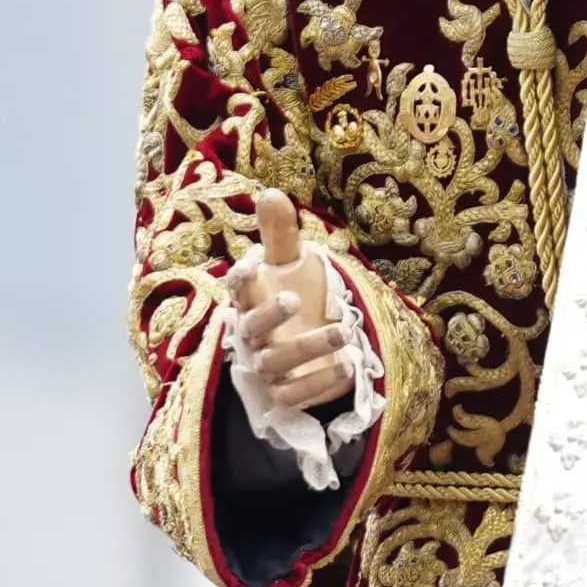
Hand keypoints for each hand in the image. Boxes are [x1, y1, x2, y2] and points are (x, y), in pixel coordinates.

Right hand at [224, 203, 359, 417]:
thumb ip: (280, 234)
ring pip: (278, 362)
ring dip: (309, 347)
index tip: (252, 265)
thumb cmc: (297, 296)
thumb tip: (270, 192)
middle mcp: (254, 335)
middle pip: (251, 329)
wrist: (315, 347)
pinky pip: (296, 394)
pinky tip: (349, 365)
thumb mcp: (292, 264)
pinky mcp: (286, 393)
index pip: (237, 290)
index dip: (240, 281)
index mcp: (252, 300)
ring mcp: (269, 367)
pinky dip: (321, 382)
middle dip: (270, 315)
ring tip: (344, 331)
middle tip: (294, 298)